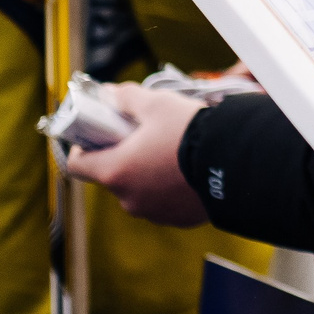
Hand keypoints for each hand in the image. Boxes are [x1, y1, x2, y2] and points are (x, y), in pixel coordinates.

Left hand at [64, 83, 209, 224]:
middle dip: (123, 156)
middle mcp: (129, 199)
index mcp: (115, 172)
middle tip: (144, 137)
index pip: (77, 165)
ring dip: (147, 174)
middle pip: (112, 176)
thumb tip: (109, 94)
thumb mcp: (157, 104)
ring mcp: (154, 213)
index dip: (82, 147)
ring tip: (172, 153)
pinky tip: (187, 171)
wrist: (236, 163)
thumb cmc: (191, 133)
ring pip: (139, 190)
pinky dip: (169, 188)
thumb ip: (126, 97)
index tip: (98, 134)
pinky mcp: (177, 220)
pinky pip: (163, 202)